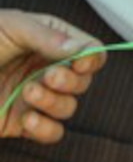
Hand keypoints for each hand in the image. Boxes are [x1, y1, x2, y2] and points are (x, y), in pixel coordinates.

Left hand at [0, 10, 103, 143]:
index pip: (90, 52)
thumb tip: (83, 48)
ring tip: (28, 93)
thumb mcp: (11, 27)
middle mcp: (46, 70)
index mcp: (51, 42)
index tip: (79, 62)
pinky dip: (46, 129)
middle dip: (70, 81)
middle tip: (48, 77)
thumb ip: (47, 37)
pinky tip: (28, 118)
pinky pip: (52, 133)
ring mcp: (35, 98)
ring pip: (69, 108)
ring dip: (55, 103)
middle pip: (83, 82)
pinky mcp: (20, 122)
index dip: (91, 59)